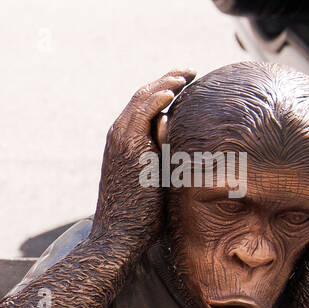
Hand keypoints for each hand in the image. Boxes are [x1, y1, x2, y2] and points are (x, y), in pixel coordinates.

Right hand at [92, 68, 194, 248]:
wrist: (120, 234)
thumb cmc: (139, 219)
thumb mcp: (155, 183)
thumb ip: (166, 162)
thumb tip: (188, 154)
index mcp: (123, 145)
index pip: (142, 108)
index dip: (163, 93)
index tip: (185, 86)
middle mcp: (118, 138)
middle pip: (142, 97)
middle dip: (166, 81)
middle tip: (190, 73)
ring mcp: (121, 140)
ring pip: (142, 99)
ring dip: (166, 83)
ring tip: (187, 75)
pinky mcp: (129, 147)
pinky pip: (143, 113)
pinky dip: (158, 97)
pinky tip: (175, 90)